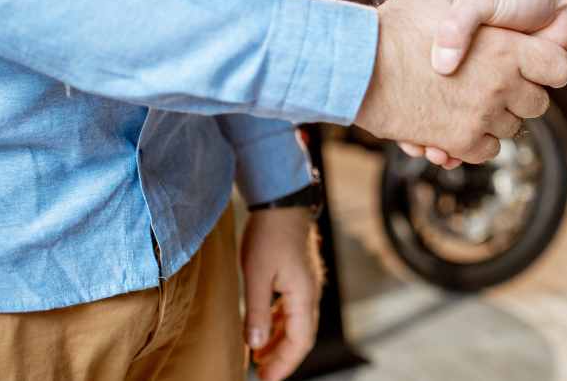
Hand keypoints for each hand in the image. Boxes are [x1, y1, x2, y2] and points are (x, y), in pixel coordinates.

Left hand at [241, 207, 322, 380]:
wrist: (282, 202)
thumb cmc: (269, 235)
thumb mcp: (256, 275)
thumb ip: (256, 312)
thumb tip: (255, 344)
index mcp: (304, 296)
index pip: (300, 340)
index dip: (285, 363)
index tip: (267, 379)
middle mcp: (311, 292)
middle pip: (301, 335)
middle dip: (282, 356)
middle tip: (262, 373)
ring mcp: (307, 283)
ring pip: (297, 322)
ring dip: (280, 340)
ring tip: (259, 354)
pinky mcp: (299, 276)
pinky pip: (292, 308)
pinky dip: (279, 323)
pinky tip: (264, 326)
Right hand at [354, 0, 566, 163]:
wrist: (359, 64)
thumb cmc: (395, 24)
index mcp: (505, 48)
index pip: (557, 69)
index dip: (548, 66)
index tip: (532, 64)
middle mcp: (500, 86)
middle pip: (537, 103)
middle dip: (520, 94)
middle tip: (496, 81)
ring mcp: (481, 116)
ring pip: (510, 128)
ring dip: (496, 117)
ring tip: (472, 99)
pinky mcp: (460, 141)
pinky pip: (486, 149)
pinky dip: (477, 140)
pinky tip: (461, 122)